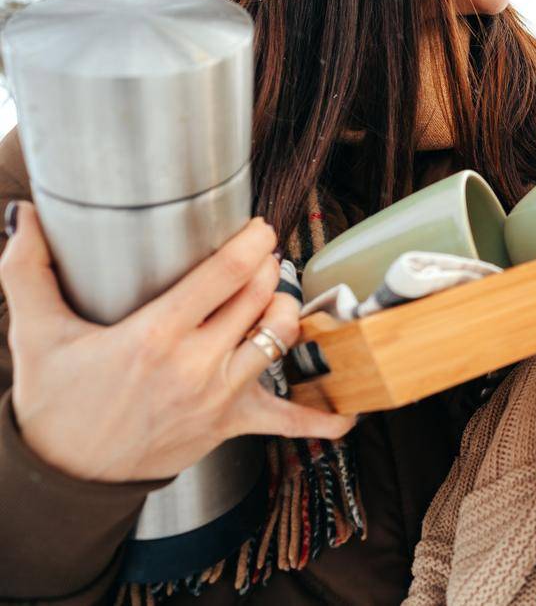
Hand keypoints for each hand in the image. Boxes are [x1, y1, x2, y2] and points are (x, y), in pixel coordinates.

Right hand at [1, 202, 356, 482]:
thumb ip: (26, 270)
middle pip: (260, 299)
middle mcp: (195, 365)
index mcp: (155, 335)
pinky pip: (291, 422)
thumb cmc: (56, 400)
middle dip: (269, 269)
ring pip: (280, 339)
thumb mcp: (36, 333)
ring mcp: (219, 398)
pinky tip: (349, 408)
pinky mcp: (232, 425)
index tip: (259, 227)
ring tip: (276, 295)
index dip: (252, 243)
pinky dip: (324, 417)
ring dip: (287, 311)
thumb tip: (22, 216)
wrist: (65, 472)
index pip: (225, 274)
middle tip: (262, 256)